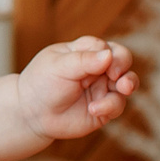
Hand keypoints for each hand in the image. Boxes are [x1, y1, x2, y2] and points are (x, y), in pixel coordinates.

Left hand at [15, 36, 136, 141]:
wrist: (31, 114)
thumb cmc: (42, 83)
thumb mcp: (59, 66)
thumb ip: (84, 60)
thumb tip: (109, 54)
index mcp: (85, 52)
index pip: (106, 46)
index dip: (109, 53)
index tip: (104, 61)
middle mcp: (98, 69)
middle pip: (122, 60)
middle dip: (124, 64)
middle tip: (117, 74)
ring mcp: (102, 88)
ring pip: (127, 82)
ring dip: (128, 84)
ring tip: (123, 88)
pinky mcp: (104, 108)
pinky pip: (117, 105)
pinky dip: (109, 106)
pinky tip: (93, 109)